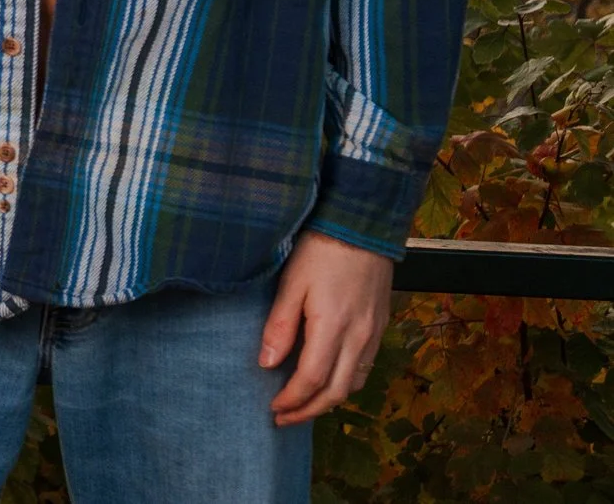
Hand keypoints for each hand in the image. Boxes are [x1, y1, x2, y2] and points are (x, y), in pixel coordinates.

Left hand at [261, 230, 394, 425]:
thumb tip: (267, 364)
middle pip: (336, 392)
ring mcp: (374, 335)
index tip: (272, 408)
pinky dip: (345, 384)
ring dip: (328, 401)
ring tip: (303, 406)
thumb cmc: (321, 251)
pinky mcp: (380, 327)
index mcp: (333, 328)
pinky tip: (328, 381)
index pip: (311, 379)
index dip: (292, 400)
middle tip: (283, 419)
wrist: (362, 228)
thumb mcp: (292, 283)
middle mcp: (359, 338)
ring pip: (353, 384)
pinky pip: (364, 368)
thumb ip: (280, 326)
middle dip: (309, 411)